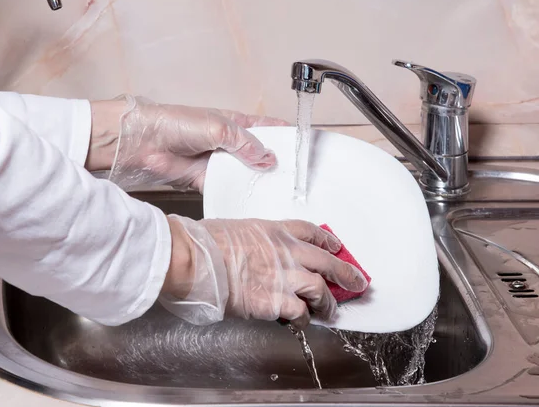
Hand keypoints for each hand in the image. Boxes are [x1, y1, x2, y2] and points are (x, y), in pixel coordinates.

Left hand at [86, 95, 288, 191]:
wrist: (144, 143)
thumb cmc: (176, 123)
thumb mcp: (218, 128)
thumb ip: (244, 144)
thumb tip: (267, 158)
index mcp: (235, 123)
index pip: (267, 128)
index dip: (285, 136)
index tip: (302, 147)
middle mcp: (230, 143)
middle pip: (259, 155)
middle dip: (275, 164)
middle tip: (294, 178)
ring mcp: (219, 163)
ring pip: (245, 174)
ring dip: (257, 182)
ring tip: (278, 193)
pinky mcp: (207, 180)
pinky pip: (228, 188)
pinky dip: (238, 194)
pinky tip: (252, 201)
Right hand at [160, 216, 368, 329]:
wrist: (194, 258)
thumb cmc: (205, 242)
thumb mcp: (234, 229)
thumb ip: (252, 241)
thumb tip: (253, 253)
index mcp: (274, 231)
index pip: (310, 232)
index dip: (327, 240)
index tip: (335, 246)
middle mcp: (285, 252)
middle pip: (326, 261)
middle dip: (346, 273)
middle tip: (357, 282)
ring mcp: (282, 276)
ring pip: (319, 289)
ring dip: (327, 303)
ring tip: (330, 312)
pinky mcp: (273, 301)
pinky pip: (299, 312)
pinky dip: (303, 319)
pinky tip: (302, 322)